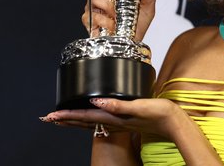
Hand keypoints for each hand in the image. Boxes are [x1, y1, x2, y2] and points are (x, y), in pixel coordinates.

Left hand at [40, 97, 186, 139]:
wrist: (173, 123)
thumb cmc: (159, 114)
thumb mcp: (139, 106)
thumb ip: (118, 105)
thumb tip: (97, 101)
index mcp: (115, 117)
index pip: (85, 116)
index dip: (68, 115)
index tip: (52, 115)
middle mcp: (114, 122)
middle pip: (84, 122)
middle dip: (66, 120)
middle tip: (49, 118)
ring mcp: (119, 123)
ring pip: (91, 122)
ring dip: (75, 120)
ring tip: (63, 118)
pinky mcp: (125, 120)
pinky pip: (101, 121)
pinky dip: (90, 118)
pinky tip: (91, 116)